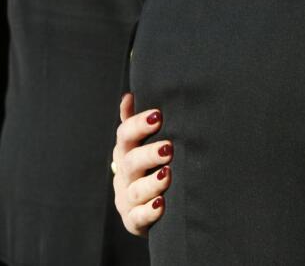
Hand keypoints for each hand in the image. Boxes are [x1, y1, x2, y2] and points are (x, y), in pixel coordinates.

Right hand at [112, 93, 171, 235]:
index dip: (139, 124)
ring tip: (168, 174)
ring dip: (152, 182)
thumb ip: (135, 123)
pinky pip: (139, 217)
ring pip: (136, 191)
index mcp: (126, 152)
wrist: (147, 208)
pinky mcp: (134, 220)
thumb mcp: (140, 145)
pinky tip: (161, 204)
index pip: (126, 135)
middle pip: (131, 162)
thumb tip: (128, 96)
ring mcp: (127, 198)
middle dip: (149, 154)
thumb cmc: (149, 167)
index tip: (158, 115)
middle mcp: (124, 174)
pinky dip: (149, 212)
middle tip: (169, 147)